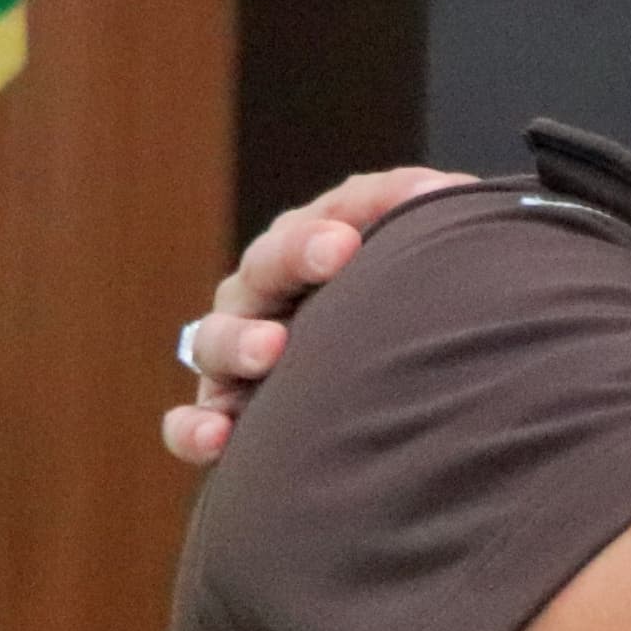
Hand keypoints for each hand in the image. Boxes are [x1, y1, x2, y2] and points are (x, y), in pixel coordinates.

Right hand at [161, 167, 472, 463]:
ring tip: (269, 350)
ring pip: (214, 342)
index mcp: (300, 254)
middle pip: (259, 273)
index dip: (318, 234)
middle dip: (288, 263)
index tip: (347, 241)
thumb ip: (412, 212)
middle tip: (325, 266)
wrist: (388, 386)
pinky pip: (191, 424)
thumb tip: (440, 192)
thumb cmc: (394, 302)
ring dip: (238, 342)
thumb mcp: (404, 247)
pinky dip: (195, 429)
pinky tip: (217, 438)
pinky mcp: (225, 416)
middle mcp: (261, 300)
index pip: (303, 230)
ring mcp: (236, 359)